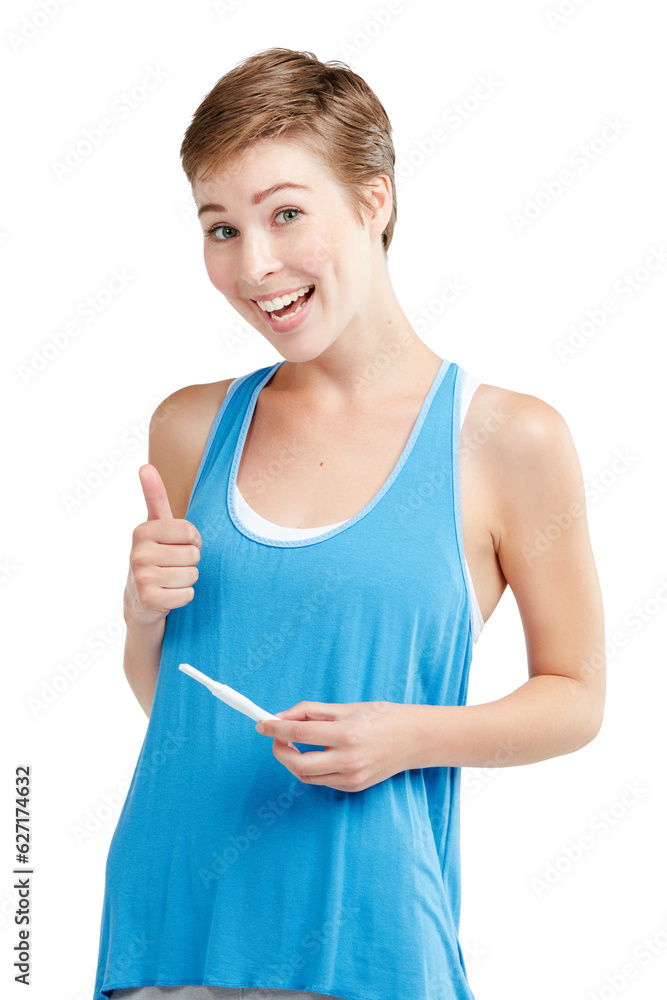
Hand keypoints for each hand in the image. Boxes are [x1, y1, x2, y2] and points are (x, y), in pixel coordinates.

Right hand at [124, 464, 201, 625]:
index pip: (190, 531)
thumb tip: (145, 466)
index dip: (193, 540)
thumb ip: (154, 496)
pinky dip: (183, 597)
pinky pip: (187, 594)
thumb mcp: (155, 526)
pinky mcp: (149, 600)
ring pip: (192, 575)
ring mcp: (141, 577)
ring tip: (170, 580)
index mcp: (142, 531)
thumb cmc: (156, 557)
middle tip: (172, 566)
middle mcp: (137, 553)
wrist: (139, 600)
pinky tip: (168, 595)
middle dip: (189, 562)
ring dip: (187, 580)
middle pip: (193, 554)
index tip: (178, 545)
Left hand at [254, 701, 414, 791]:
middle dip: (279, 750)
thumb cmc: (382, 717)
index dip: (275, 728)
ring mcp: (351, 777)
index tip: (262, 724)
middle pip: (297, 763)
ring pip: (306, 775)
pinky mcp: (354, 787)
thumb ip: (312, 711)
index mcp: (346, 733)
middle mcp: (348, 759)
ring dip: (292, 760)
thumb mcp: (346, 707)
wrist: (416, 739)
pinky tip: (315, 753)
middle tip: (275, 737)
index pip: (299, 732)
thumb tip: (282, 717)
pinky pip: (321, 780)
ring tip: (293, 743)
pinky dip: (311, 768)